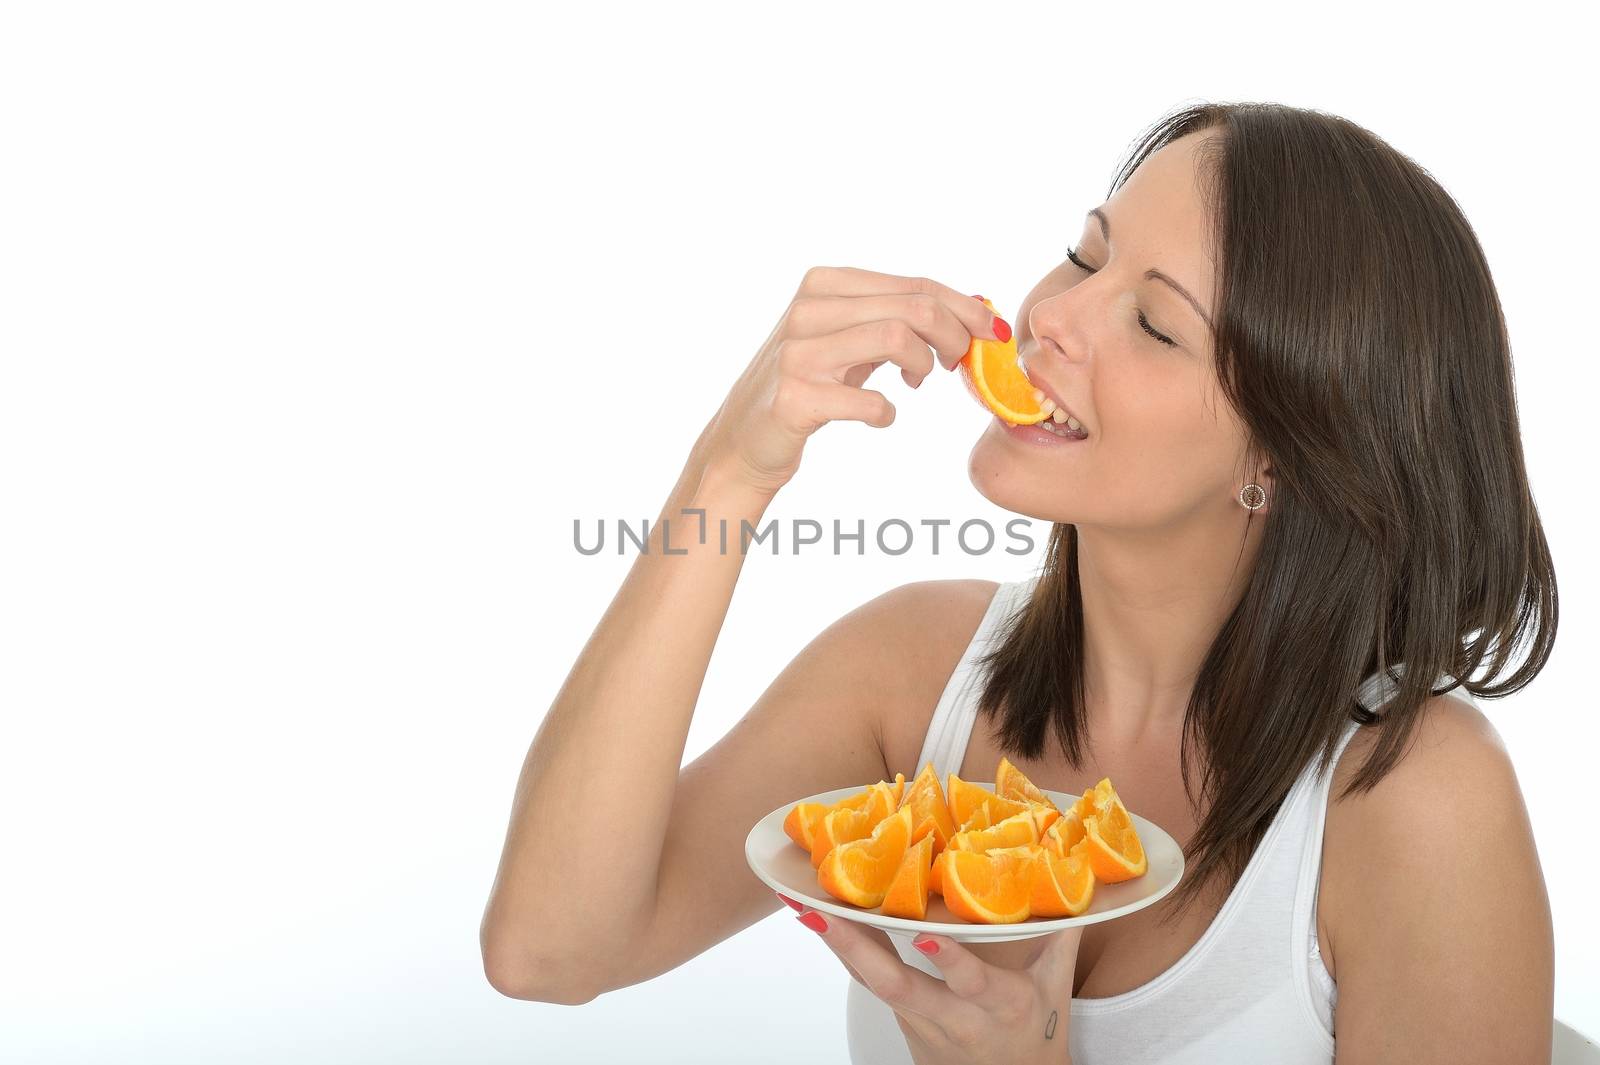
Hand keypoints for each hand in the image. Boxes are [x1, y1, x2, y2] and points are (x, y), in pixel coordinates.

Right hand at [692, 268, 1008, 499]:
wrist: (745, 440)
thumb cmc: (809, 384)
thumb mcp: (847, 338)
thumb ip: (895, 317)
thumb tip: (972, 306)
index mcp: (823, 284)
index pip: (913, 284)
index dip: (964, 307)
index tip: (991, 332)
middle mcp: (807, 310)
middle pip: (912, 307)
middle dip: (955, 334)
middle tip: (960, 362)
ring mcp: (798, 354)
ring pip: (896, 338)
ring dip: (925, 364)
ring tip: (920, 380)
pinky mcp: (795, 399)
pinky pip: (870, 401)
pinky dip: (887, 412)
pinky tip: (881, 414)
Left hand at [779, 893, 1078, 1064]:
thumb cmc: (1038, 1033)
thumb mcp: (1056, 986)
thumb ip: (1060, 930)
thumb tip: (1072, 871)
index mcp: (999, 1003)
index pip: (970, 982)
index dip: (948, 960)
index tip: (922, 935)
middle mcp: (954, 1017)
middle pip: (896, 986)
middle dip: (855, 949)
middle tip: (819, 914)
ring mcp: (922, 1024)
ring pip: (872, 984)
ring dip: (837, 946)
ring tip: (801, 906)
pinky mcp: (902, 1024)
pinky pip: (871, 984)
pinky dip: (848, 951)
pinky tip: (821, 920)